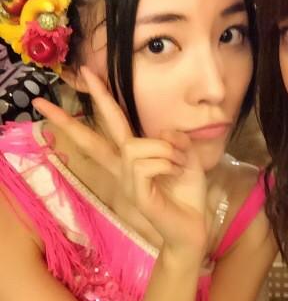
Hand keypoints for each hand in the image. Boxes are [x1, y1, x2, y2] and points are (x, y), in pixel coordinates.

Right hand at [33, 66, 207, 256]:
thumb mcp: (186, 157)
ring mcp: (126, 181)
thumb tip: (163, 132)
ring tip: (178, 164)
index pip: (112, 126)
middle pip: (97, 136)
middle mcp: (124, 167)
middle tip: (80, 75)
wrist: (192, 226)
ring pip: (135, 146)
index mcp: (134, 157)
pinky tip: (175, 173)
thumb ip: (174, 139)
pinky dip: (167, 163)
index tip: (87, 74)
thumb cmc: (187, 191)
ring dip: (165, 150)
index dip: (101, 100)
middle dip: (89, 105)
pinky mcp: (134, 194)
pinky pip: (145, 165)